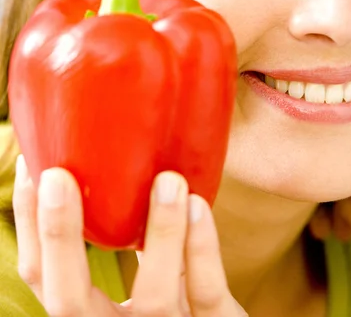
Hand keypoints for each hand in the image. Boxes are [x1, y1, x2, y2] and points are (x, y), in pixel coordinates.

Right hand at [13, 155, 246, 315]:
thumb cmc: (177, 299)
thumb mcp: (145, 276)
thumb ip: (128, 238)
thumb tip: (107, 163)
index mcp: (94, 315)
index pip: (43, 280)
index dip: (31, 229)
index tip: (32, 170)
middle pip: (68, 302)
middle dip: (59, 237)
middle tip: (58, 175)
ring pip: (154, 297)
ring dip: (160, 232)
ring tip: (168, 179)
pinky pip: (205, 293)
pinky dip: (201, 247)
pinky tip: (197, 204)